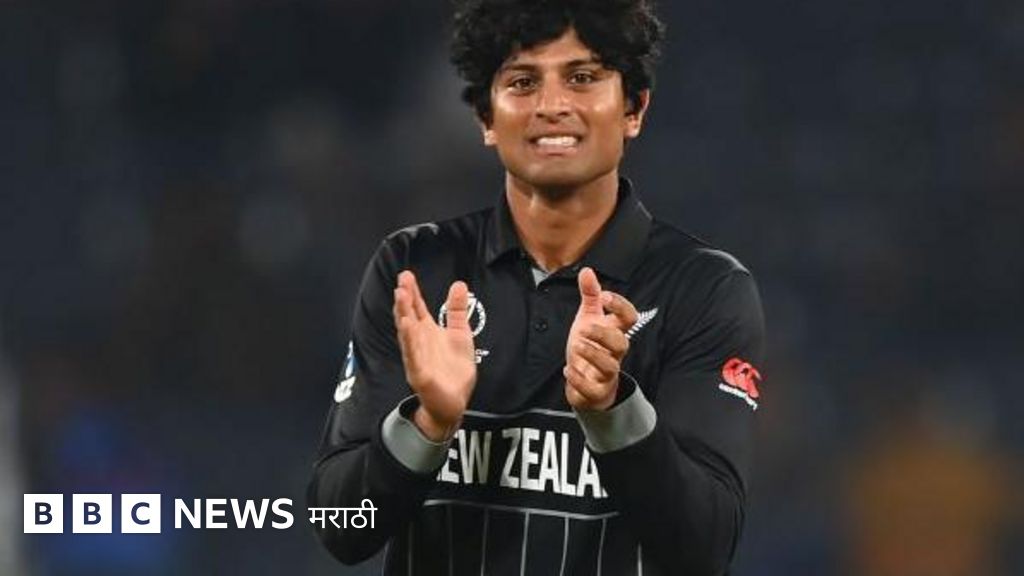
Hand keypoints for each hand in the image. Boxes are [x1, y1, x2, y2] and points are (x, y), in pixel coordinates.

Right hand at [393, 270, 476, 440]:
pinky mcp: (420, 375)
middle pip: (408, 318)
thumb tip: (458, 284)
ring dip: (403, 316)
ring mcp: (417, 358)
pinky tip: (408, 328)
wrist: (455, 402)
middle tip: (401, 282)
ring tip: (400, 297)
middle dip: (404, 300)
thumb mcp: (459, 334)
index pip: (417, 308)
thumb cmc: (453, 370)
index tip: (406, 275)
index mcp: (427, 333)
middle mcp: (419, 343)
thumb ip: (456, 311)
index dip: (412, 292)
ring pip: (407, 335)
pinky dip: (410, 342)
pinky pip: (413, 357)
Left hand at [564, 267, 637, 410]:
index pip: (629, 318)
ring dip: (593, 355)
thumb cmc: (590, 347)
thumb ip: (590, 296)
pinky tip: (567, 370)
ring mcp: (607, 373)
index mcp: (614, 332)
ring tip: (576, 346)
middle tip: (584, 328)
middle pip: (622, 343)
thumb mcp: (588, 319)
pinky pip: (593, 388)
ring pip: (610, 366)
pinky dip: (579, 380)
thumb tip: (587, 270)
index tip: (604, 296)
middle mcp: (614, 353)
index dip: (620, 306)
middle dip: (604, 334)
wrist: (585, 383)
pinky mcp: (596, 391)